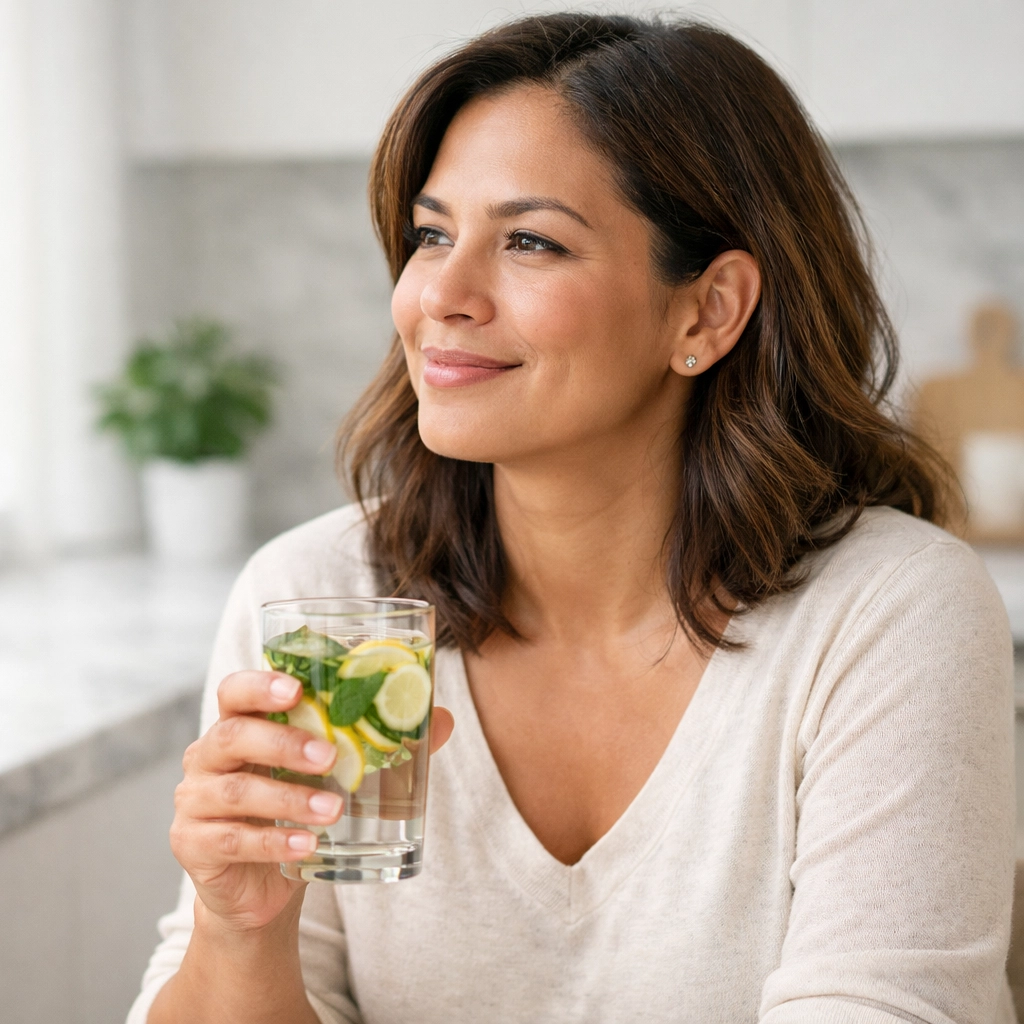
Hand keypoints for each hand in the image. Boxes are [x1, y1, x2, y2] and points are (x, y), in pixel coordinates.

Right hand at [170, 670, 454, 932]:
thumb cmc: (298, 807)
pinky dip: (273, 842)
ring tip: (333, 808)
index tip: (297, 688)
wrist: (262, 885)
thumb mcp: (336, 772)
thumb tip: (441, 717)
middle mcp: (209, 755)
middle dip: (283, 741)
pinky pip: (232, 839)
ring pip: (237, 790)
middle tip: (330, 755)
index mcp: (241, 723)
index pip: (235, 690)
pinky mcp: (194, 844)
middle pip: (232, 734)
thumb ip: (382, 743)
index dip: (260, 684)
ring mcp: (195, 800)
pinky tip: (307, 847)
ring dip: (288, 798)